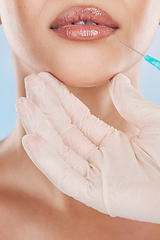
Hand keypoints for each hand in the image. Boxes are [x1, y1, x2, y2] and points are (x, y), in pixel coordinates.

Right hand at [15, 72, 159, 223]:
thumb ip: (132, 104)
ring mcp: (97, 177)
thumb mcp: (152, 121)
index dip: (62, 99)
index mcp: (111, 142)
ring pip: (62, 151)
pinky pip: (67, 177)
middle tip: (30, 86)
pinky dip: (48, 160)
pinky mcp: (97, 195)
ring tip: (24, 106)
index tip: (46, 81)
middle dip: (46, 109)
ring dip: (41, 129)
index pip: (79, 118)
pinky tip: (32, 140)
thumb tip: (116, 81)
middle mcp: (100, 158)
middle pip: (66, 131)